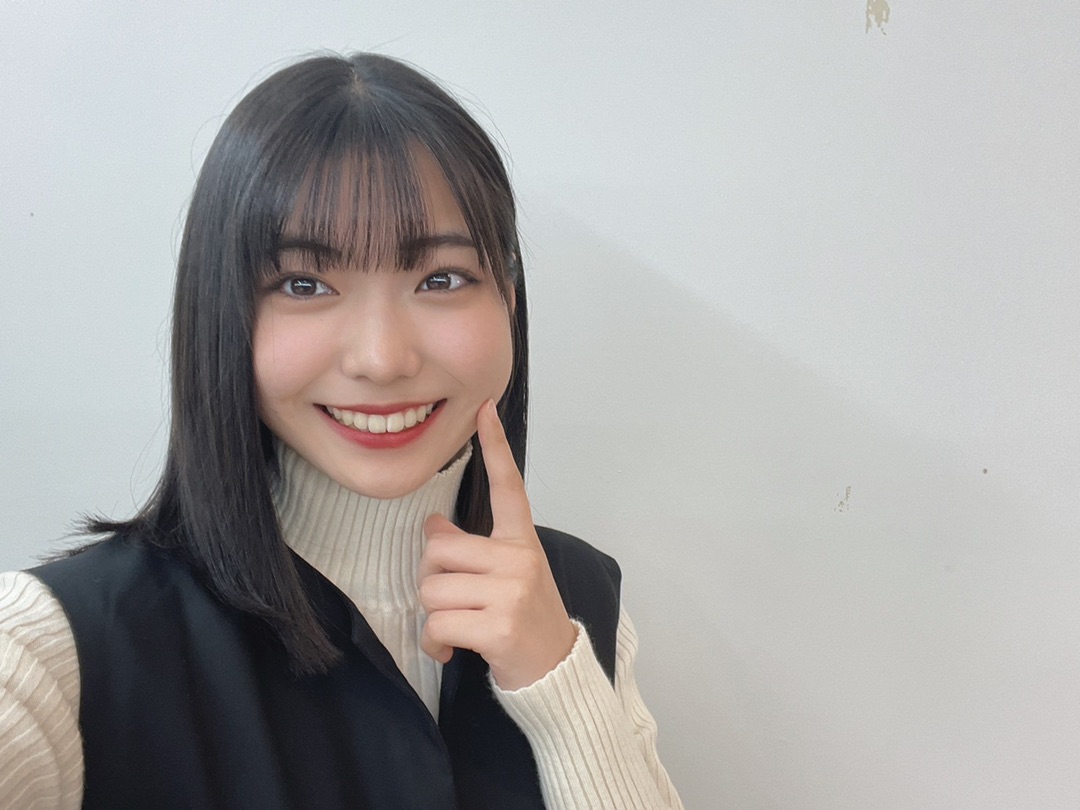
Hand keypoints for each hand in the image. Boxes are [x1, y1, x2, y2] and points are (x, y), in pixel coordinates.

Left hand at [418, 399, 577, 690]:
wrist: (555, 670)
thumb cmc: (524, 618)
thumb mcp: (507, 575)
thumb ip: (472, 550)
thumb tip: (432, 528)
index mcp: (521, 540)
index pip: (508, 486)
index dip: (494, 446)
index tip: (484, 408)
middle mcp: (519, 558)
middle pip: (437, 550)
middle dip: (431, 579)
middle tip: (453, 600)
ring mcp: (512, 591)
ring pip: (432, 589)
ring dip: (433, 615)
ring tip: (457, 627)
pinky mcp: (499, 626)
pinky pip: (437, 624)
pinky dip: (435, 643)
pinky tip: (453, 649)